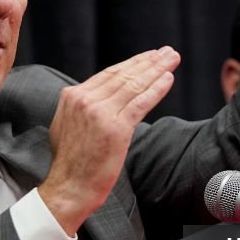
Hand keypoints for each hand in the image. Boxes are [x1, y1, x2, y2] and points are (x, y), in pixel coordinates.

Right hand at [39, 47, 179, 235]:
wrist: (69, 187)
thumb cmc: (70, 162)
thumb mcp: (67, 125)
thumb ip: (81, 108)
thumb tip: (97, 97)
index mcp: (72, 97)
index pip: (108, 74)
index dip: (132, 63)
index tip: (148, 57)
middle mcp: (85, 100)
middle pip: (123, 75)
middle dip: (149, 61)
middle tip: (167, 52)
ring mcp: (100, 113)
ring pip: (134, 85)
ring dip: (157, 69)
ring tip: (172, 59)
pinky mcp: (116, 128)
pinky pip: (141, 102)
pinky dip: (156, 89)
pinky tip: (168, 79)